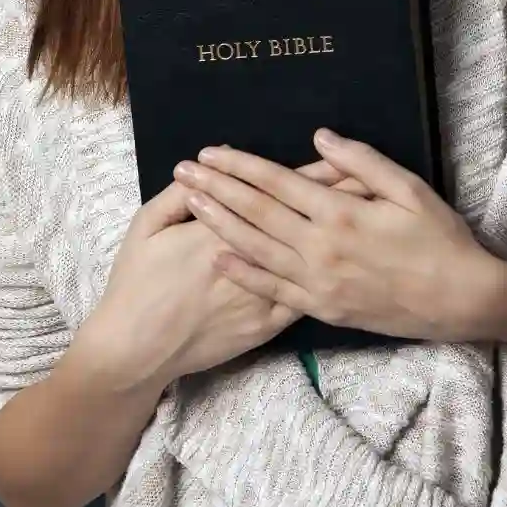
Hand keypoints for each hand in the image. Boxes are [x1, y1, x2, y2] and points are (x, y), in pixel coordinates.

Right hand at [80, 154, 375, 391]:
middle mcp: (251, 259)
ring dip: (340, 237)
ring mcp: (262, 296)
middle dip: (338, 197)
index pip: (278, 192)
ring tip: (370, 215)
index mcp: (224, 229)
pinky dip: (327, 278)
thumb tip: (205, 163)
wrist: (136, 349)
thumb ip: (177, 193)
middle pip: (303, 221)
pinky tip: (348, 264)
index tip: (338, 157)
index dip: (310, 174)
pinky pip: (304, 298)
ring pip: (312, 257)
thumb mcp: (145, 225)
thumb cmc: (136, 282)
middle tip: (370, 177)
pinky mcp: (266, 326)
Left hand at [173, 130, 501, 342]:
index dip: (240, 166)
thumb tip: (320, 137)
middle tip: (183, 170)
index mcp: (340, 214)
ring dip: (218, 224)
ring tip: (188, 203)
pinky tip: (218, 256)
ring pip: (255, 249)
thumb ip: (361, 162)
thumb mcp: (409, 188)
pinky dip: (242, 271)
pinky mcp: (322, 308)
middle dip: (216, 189)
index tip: (211, 151)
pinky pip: (272, 289)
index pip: (277, 183)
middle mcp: (321, 248)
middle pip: (256, 213)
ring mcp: (318, 282)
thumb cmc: (439, 238)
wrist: (460, 300)